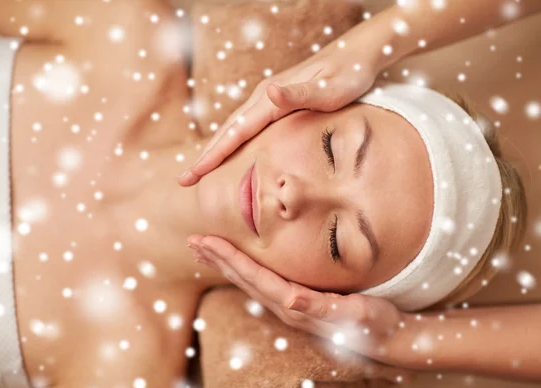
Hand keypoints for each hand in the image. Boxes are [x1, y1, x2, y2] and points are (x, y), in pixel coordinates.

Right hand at [178, 26, 383, 186]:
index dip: (213, 155)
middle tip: (184, 179)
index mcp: (271, 99)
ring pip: (234, 128)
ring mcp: (268, 98)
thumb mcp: (330, 88)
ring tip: (200, 169)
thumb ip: (299, 94)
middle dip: (205, 156)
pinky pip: (246, 126)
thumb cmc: (350, 74)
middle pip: (227, 131)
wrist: (359, 52)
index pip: (235, 132)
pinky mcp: (276, 101)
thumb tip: (268, 92)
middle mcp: (264, 97)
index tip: (193, 174)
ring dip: (215, 149)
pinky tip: (230, 150)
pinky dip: (231, 140)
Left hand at [188, 235, 414, 366]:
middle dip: (218, 259)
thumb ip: (320, 306)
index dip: (230, 258)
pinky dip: (243, 271)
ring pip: (248, 283)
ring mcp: (289, 307)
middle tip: (193, 241)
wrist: (386, 339)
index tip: (207, 242)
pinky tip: (235, 263)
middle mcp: (286, 307)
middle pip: (244, 279)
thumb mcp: (353, 312)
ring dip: (225, 265)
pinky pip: (261, 285)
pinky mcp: (296, 304)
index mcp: (296, 305)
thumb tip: (292, 298)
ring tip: (204, 250)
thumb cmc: (373, 321)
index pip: (255, 277)